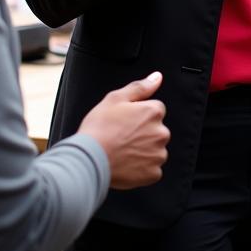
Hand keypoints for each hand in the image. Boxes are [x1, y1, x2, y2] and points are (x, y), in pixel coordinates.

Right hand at [78, 72, 170, 188]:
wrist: (89, 160)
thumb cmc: (99, 128)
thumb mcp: (115, 99)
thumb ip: (140, 87)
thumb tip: (157, 77)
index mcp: (153, 112)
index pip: (154, 110)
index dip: (138, 115)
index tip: (125, 122)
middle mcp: (161, 132)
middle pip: (156, 130)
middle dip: (144, 133)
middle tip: (122, 137)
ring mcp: (158, 154)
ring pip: (155, 150)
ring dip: (144, 151)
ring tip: (123, 151)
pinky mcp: (153, 174)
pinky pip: (152, 169)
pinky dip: (142, 168)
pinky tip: (127, 165)